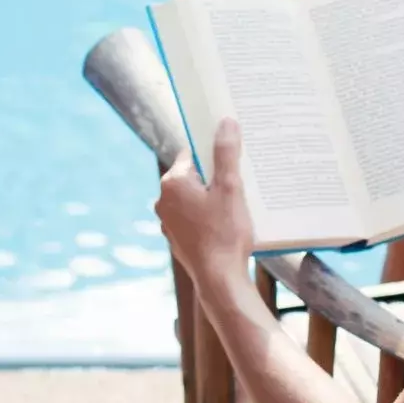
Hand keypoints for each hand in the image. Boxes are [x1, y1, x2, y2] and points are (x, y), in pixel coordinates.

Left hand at [156, 118, 254, 282]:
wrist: (219, 279)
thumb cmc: (225, 233)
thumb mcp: (230, 188)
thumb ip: (226, 153)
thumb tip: (226, 122)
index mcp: (173, 182)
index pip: (192, 153)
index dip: (213, 154)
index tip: (232, 159)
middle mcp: (163, 200)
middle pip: (193, 176)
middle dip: (215, 177)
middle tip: (240, 182)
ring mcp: (168, 221)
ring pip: (193, 198)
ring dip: (211, 198)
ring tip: (236, 205)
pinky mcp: (176, 238)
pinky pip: (192, 218)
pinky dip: (207, 217)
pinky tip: (226, 225)